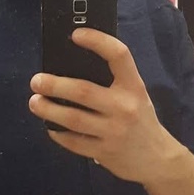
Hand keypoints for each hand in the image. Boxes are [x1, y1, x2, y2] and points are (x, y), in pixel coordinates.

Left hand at [29, 27, 174, 183]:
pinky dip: (58, 133)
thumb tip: (70, 68)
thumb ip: (113, 82)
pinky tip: (50, 126)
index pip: (119, 55)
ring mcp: (114, 132)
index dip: (97, 41)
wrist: (158, 159)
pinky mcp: (105, 152)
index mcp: (134, 86)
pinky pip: (74, 141)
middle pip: (83, 90)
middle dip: (54, 85)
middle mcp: (125, 107)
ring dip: (48, 109)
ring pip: (73, 118)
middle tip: (36, 81)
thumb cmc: (140, 120)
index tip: (75, 35)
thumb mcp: (135, 95)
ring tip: (35, 102)